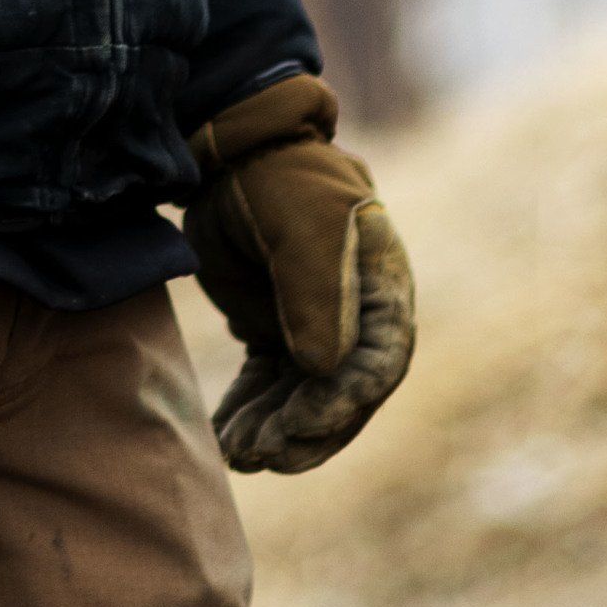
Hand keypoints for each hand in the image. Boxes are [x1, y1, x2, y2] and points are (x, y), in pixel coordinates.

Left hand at [183, 74, 414, 474]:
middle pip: (342, 396)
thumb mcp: (302, 226)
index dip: (342, 403)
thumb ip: (317, 293)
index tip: (298, 425)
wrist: (235, 152)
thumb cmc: (280, 179)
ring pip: (303, 399)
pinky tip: (223, 437)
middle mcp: (358, 320)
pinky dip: (250, 414)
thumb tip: (324, 369)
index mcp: (383, 291)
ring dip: (273, 431)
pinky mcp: (277, 333)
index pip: (378, 365)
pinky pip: (269, 387)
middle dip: (305, 432)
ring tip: (236, 453)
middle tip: (262, 454)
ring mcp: (318, 329)